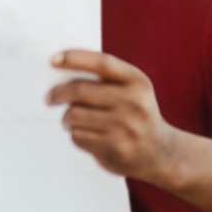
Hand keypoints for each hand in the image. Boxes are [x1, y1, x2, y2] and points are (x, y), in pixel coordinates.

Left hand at [46, 50, 179, 184]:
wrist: (161, 153)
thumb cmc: (136, 114)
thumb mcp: (132, 90)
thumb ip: (105, 79)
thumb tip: (61, 70)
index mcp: (138, 81)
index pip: (102, 63)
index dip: (75, 58)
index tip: (53, 60)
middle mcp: (134, 103)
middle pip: (81, 90)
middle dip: (58, 93)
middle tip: (50, 97)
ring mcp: (126, 127)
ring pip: (74, 115)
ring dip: (66, 117)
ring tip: (70, 120)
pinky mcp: (115, 148)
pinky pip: (78, 136)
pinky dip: (74, 134)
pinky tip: (85, 135)